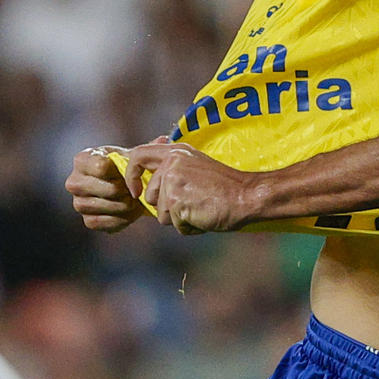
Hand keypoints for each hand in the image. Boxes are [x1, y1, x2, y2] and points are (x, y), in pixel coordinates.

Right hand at [65, 146, 148, 232]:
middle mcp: (74, 182)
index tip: (132, 174)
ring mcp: (78, 203)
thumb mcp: (132, 155)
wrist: (120, 187)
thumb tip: (163, 139)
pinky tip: (130, 213)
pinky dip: (122, 219)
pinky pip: (106, 223)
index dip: (123, 173)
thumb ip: (146, 149)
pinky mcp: (87, 221)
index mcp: (81, 160)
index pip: (102, 167)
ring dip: (127, 207)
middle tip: (138, 191)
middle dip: (127, 191)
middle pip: (108, 189)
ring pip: (108, 207)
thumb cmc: (125, 168)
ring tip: (136, 201)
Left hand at [124, 140, 262, 234]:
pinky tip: (204, 215)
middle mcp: (171, 163)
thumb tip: (148, 180)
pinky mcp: (176, 202)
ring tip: (201, 207)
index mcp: (175, 151)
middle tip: (193, 202)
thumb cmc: (224, 186)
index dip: (131, 175)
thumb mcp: (195, 166)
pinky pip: (175, 225)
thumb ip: (172, 168)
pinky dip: (189, 227)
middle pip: (150, 196)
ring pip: (161, 214)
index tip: (137, 191)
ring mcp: (172, 182)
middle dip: (167, 207)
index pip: (137, 155)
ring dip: (179, 218)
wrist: (246, 196)